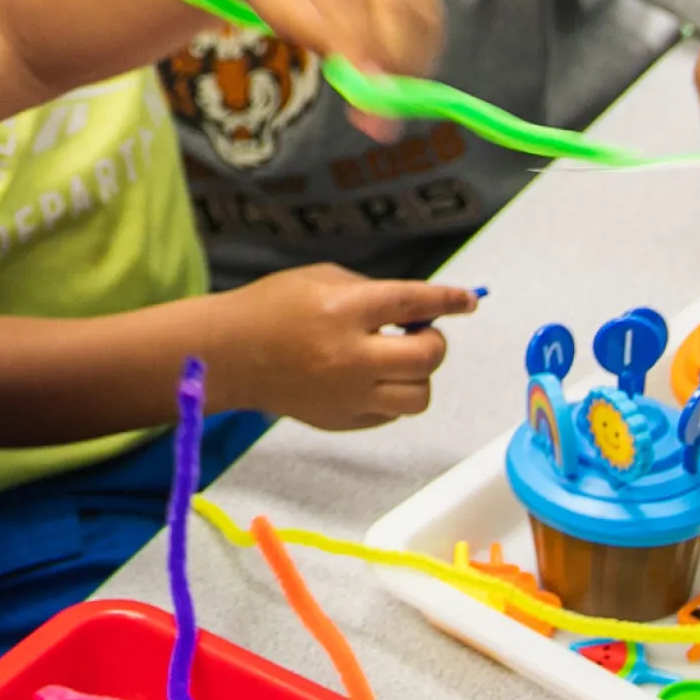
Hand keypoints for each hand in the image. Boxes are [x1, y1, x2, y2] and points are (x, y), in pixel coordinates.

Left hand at [162, 0, 437, 142]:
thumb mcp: (274, 7)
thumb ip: (318, 41)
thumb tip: (370, 96)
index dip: (357, 42)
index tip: (369, 92)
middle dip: (396, 57)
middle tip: (390, 107)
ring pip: (419, 1)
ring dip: (415, 55)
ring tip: (396, 94)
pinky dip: (424, 39)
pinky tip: (406, 66)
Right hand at [205, 264, 474, 428]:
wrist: (230, 354)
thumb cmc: (273, 307)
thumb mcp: (322, 279)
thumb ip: (373, 293)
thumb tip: (418, 310)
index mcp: (345, 310)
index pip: (414, 303)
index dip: (448, 300)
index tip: (469, 300)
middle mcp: (351, 356)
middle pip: (427, 358)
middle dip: (433, 342)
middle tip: (417, 332)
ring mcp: (347, 394)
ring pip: (418, 396)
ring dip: (417, 374)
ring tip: (395, 360)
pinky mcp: (342, 420)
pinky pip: (391, 414)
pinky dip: (393, 395)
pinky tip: (372, 378)